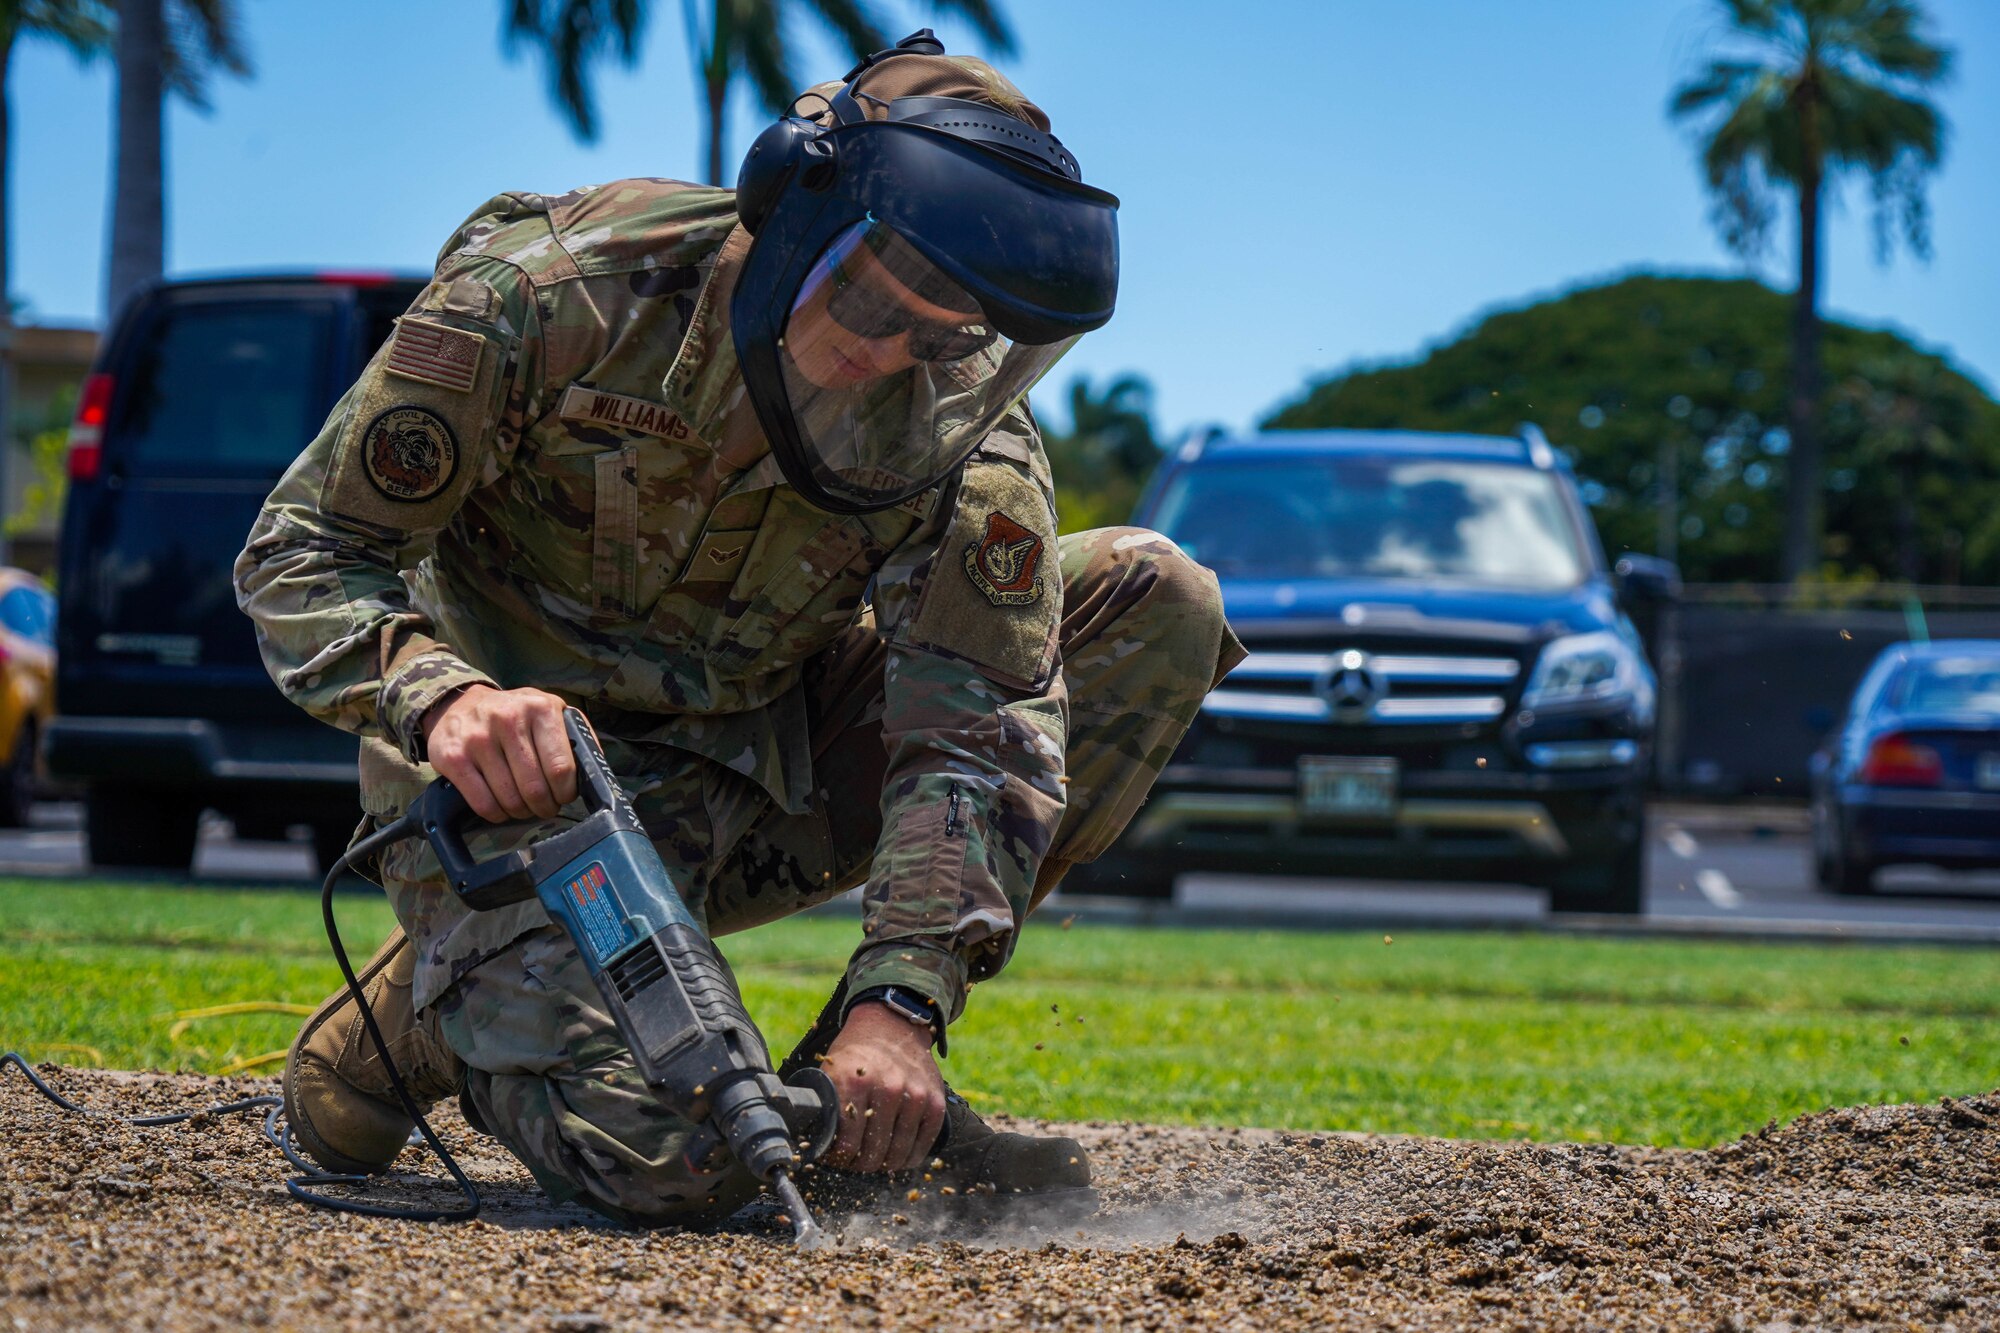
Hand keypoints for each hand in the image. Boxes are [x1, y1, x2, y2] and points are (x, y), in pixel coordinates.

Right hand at [420, 684, 578, 822]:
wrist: (459, 703)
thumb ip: (574, 736)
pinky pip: (483, 804)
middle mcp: (508, 720)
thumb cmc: (514, 714)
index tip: (564, 796)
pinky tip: (501, 807)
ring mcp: (478, 739)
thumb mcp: (548, 711)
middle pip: (535, 788)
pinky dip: (496, 814)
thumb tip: (593, 773)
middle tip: (545, 807)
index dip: (566, 792)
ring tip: (524, 806)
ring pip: (510, 799)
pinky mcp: (454, 758)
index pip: (561, 767)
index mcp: (540, 709)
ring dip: (521, 812)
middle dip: (545, 806)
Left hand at [819, 1002, 946, 1174]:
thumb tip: (814, 1143)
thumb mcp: (832, 1071)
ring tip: (874, 1160)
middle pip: (873, 1153)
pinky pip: (923, 1145)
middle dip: (861, 1165)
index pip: (847, 1144)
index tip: (837, 1159)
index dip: (839, 1159)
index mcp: (855, 1083)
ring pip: (898, 1154)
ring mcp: (915, 1096)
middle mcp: (887, 1089)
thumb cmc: (857, 1053)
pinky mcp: (935, 1101)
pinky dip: (909, 1158)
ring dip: (884, 1164)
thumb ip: (826, 1105)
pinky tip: (898, 1157)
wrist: (892, 1025)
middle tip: (855, 1163)